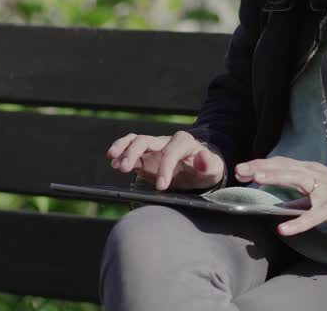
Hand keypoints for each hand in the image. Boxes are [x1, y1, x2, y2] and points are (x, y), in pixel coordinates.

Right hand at [106, 131, 223, 190]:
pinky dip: (120, 153)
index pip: (171, 152)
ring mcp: (154, 148)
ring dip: (123, 148)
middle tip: (124, 168)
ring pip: (135, 140)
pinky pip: (130, 150)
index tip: (161, 186)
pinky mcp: (145, 158)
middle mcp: (166, 142)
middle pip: (146, 140)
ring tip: (113, 160)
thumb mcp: (213, 168)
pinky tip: (113, 161)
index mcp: (184, 143)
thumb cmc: (206, 169)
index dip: (164, 168)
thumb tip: (202, 157)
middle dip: (133, 152)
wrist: (199, 170)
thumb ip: (208, 163)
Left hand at [234, 157, 326, 236]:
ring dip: (277, 178)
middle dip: (262, 167)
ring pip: (298, 181)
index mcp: (309, 169)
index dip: (261, 164)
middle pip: (285, 167)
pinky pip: (312, 217)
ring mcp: (323, 191)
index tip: (241, 168)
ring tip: (257, 180)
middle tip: (240, 170)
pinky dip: (297, 223)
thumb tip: (272, 202)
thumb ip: (294, 192)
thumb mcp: (314, 188)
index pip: (281, 163)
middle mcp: (315, 175)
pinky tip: (282, 230)